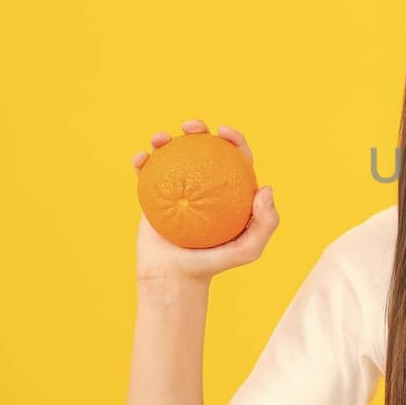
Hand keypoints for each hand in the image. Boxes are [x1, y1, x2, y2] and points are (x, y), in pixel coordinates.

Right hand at [132, 119, 278, 282]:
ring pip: (171, 155)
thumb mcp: (248, 250)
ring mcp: (178, 188)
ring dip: (165, 139)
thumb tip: (266, 188)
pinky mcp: (154, 195)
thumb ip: (265, 223)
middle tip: (190, 126)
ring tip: (159, 138)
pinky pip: (146, 173)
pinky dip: (142, 161)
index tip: (223, 131)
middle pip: (202, 148)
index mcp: (228, 190)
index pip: (235, 157)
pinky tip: (140, 159)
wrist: (175, 277)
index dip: (233, 138)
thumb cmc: (213, 265)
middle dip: (198, 128)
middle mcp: (204, 185)